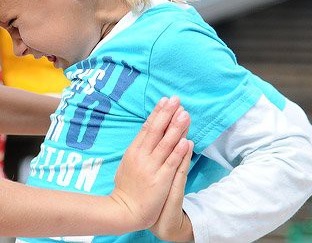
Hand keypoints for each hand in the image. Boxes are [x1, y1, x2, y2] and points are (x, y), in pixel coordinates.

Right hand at [111, 96, 191, 229]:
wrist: (125, 211)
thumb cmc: (126, 189)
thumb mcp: (127, 164)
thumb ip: (137, 151)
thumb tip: (145, 137)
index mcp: (133, 151)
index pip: (147, 128)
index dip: (157, 113)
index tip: (165, 100)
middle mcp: (142, 156)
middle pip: (156, 131)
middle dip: (167, 114)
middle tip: (176, 100)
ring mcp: (151, 168)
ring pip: (165, 144)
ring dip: (176, 128)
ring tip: (185, 114)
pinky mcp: (160, 180)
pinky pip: (171, 163)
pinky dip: (179, 151)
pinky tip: (186, 140)